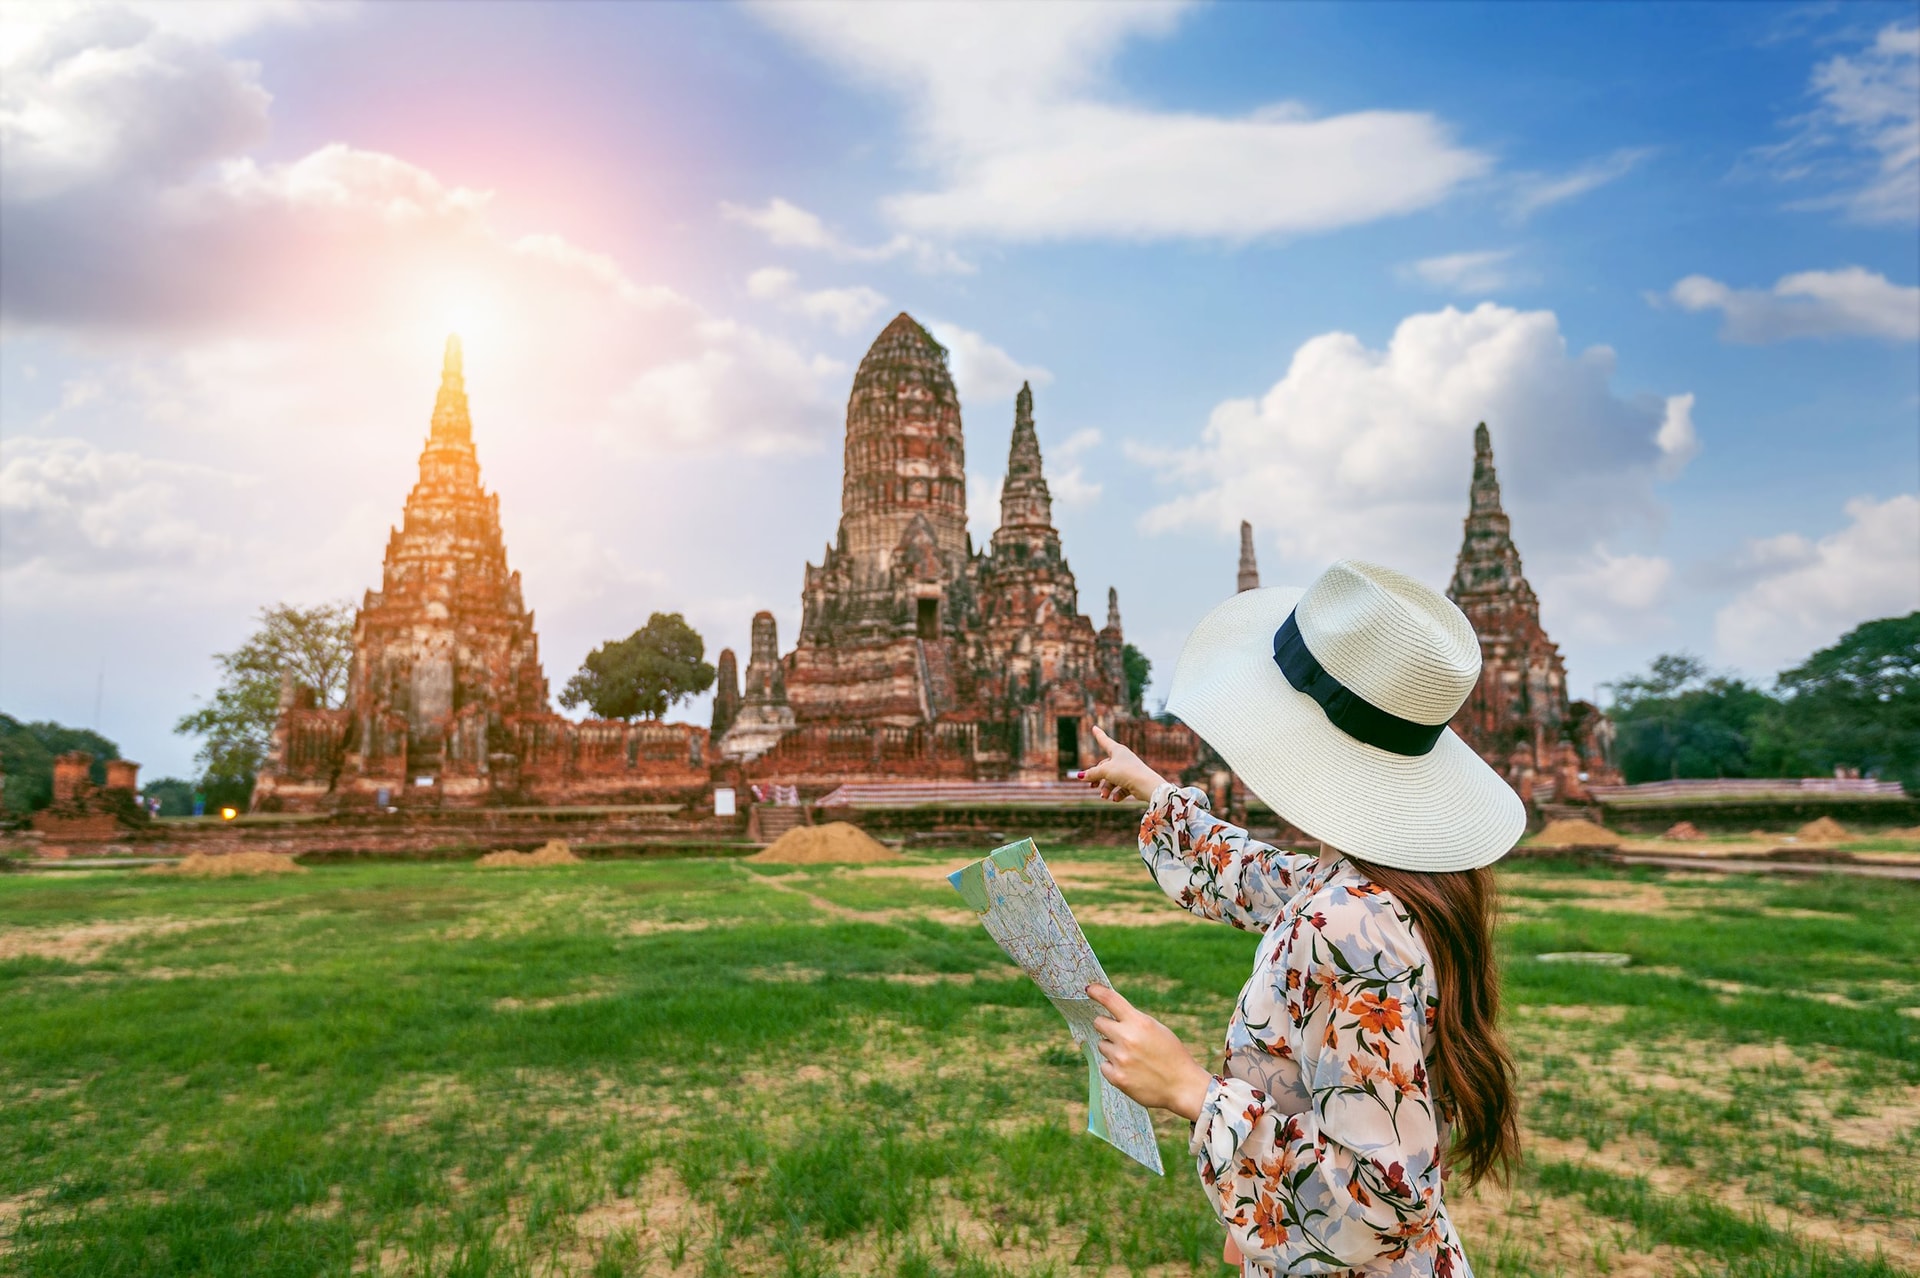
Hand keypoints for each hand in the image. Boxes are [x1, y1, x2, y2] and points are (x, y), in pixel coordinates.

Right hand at [1078, 724, 1168, 802]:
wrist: (1147, 786)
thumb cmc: (1127, 773)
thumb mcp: (1106, 771)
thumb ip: (1092, 773)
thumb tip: (1080, 776)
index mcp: (1117, 750)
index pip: (1105, 741)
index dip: (1098, 734)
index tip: (1094, 727)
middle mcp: (1123, 759)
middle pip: (1105, 766)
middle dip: (1098, 778)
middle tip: (1091, 786)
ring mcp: (1129, 770)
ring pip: (1113, 779)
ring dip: (1106, 788)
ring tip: (1104, 796)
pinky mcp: (1134, 782)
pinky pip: (1122, 787)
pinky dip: (1117, 793)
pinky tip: (1115, 799)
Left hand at [1086, 983, 1212, 1121]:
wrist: (1183, 1086)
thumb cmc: (1172, 1055)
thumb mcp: (1157, 1029)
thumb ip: (1135, 1022)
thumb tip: (1112, 1017)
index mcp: (1140, 1022)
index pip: (1110, 1000)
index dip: (1097, 991)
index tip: (1089, 989)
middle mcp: (1127, 1038)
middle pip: (1099, 1023)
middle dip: (1107, 1026)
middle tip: (1120, 1035)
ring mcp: (1120, 1059)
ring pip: (1102, 1045)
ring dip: (1112, 1049)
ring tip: (1132, 1058)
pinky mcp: (1116, 1078)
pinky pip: (1104, 1065)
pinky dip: (1113, 1067)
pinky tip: (1130, 1071)